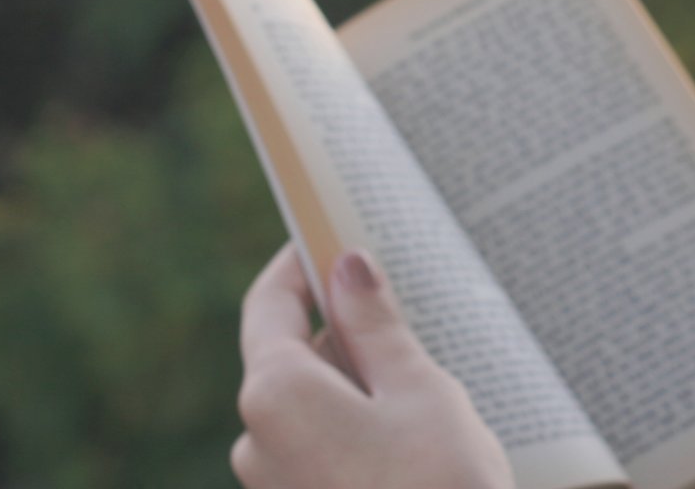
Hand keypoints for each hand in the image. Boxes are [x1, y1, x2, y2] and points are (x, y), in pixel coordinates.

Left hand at [232, 242, 512, 488]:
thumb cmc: (438, 485)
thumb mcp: (418, 390)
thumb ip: (377, 326)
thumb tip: (347, 265)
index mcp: (276, 394)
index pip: (269, 305)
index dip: (299, 263)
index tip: (329, 232)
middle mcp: (256, 440)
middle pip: (292, 357)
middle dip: (346, 330)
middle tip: (409, 309)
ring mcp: (274, 485)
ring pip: (312, 407)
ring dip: (360, 383)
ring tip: (428, 382)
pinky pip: (320, 448)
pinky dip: (359, 426)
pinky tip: (416, 434)